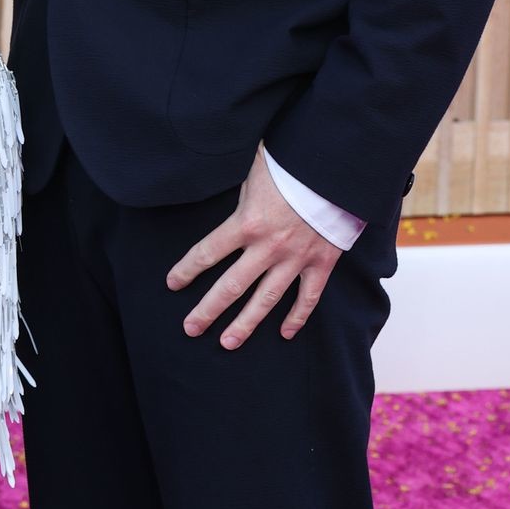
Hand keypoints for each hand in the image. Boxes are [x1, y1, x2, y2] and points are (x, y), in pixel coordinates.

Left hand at [166, 148, 341, 349]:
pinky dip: (297, 317)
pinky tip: (284, 333)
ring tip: (227, 343)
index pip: (206, 253)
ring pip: (266, 300)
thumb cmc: (292, 164)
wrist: (337, 169)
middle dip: (208, 310)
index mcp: (246, 223)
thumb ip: (238, 192)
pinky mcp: (322, 263)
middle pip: (230, 287)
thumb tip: (215, 182)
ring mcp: (296, 259)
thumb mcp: (254, 170)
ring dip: (245, 324)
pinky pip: (308, 297)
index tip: (172, 284)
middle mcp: (268, 247)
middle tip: (191, 328)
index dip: (186, 270)